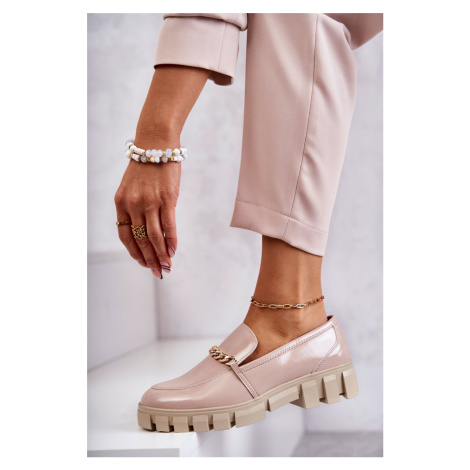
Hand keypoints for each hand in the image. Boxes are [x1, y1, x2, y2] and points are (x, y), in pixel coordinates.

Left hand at [114, 64, 209, 275]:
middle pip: (140, 240)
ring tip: (167, 266)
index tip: (142, 262)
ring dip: (161, 255)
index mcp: (120, 204)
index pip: (125, 235)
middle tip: (157, 272)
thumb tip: (148, 230)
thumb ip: (135, 208)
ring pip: (154, 237)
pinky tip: (174, 251)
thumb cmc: (146, 167)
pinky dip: (172, 241)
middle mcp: (132, 205)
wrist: (156, 144)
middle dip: (149, 259)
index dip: (134, 252)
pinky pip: (169, 226)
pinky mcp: (167, 198)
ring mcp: (150, 202)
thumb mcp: (132, 187)